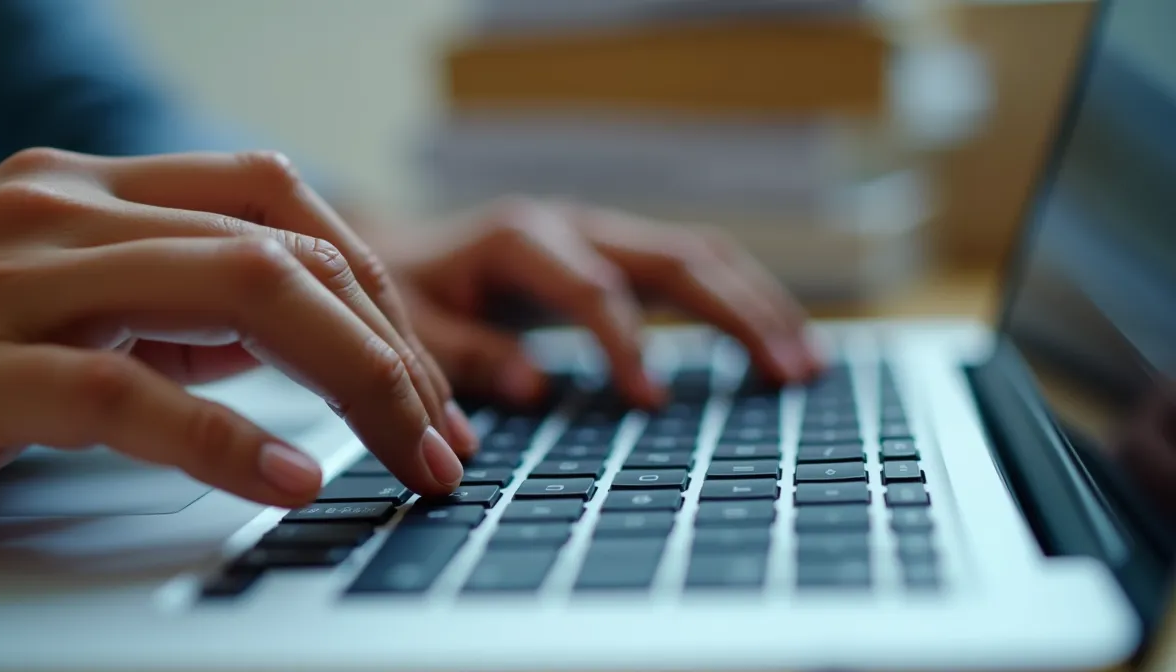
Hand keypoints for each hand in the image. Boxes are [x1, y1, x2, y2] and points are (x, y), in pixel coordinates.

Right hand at [0, 148, 475, 521]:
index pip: (280, 207)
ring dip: (355, 379)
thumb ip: (163, 312)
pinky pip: (127, 392)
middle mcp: (64, 210)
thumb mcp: (51, 307)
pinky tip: (290, 478)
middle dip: (393, 343)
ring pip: (238, 290)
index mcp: (90, 190)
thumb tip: (280, 343)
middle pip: (285, 244)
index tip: (427, 380)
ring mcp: (15, 282)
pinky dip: (225, 436)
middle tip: (447, 435)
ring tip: (413, 455)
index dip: (377, 291)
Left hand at [376, 198, 821, 407]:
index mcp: (518, 238)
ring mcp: (602, 235)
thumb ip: (466, 357)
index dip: (624, 345)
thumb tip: (535, 385)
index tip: (651, 403)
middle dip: (735, 315)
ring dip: (756, 306)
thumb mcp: (411, 331)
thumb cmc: (403, 298)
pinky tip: (777, 342)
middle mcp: (572, 225)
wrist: (396, 253)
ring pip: (699, 257)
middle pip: (672, 260)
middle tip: (787, 372)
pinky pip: (692, 269)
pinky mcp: (618, 254)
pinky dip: (740, 303)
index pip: (593, 291)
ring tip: (806, 363)